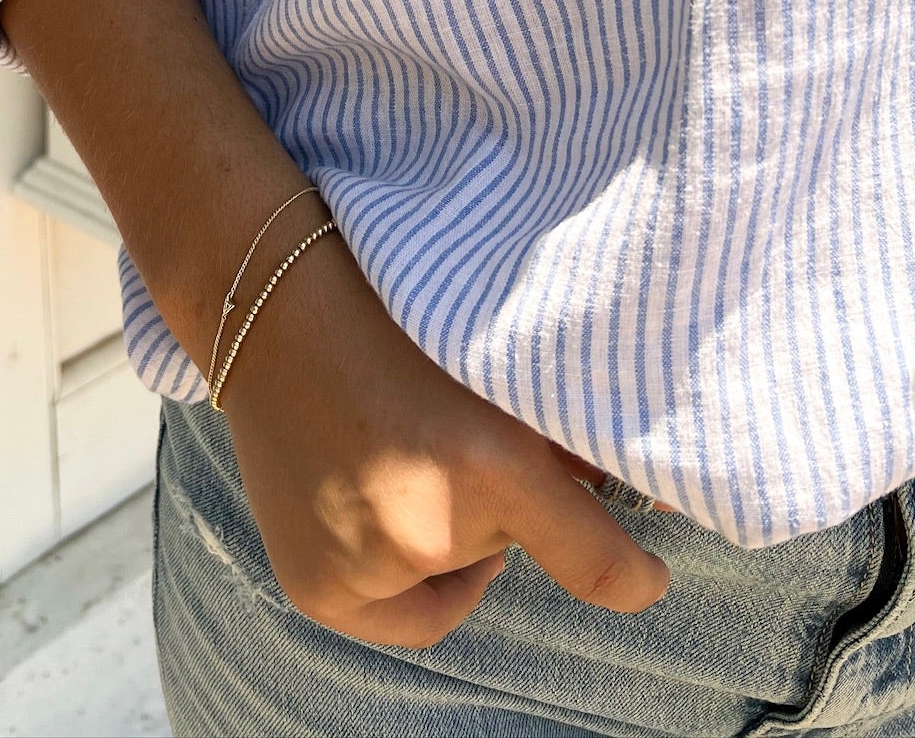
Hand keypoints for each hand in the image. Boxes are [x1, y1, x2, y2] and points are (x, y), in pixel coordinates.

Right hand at [217, 215, 670, 648]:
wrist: (268, 301)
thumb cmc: (391, 309)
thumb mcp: (493, 360)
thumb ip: (558, 431)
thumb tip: (608, 487)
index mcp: (491, 464)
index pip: (597, 563)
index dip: (633, 575)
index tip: (647, 576)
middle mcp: (430, 530)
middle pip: (509, 550)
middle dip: (504, 508)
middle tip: (462, 442)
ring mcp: (365, 568)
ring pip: (449, 578)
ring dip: (447, 534)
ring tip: (403, 452)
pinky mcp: (319, 589)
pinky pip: (393, 612)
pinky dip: (401, 572)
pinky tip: (378, 506)